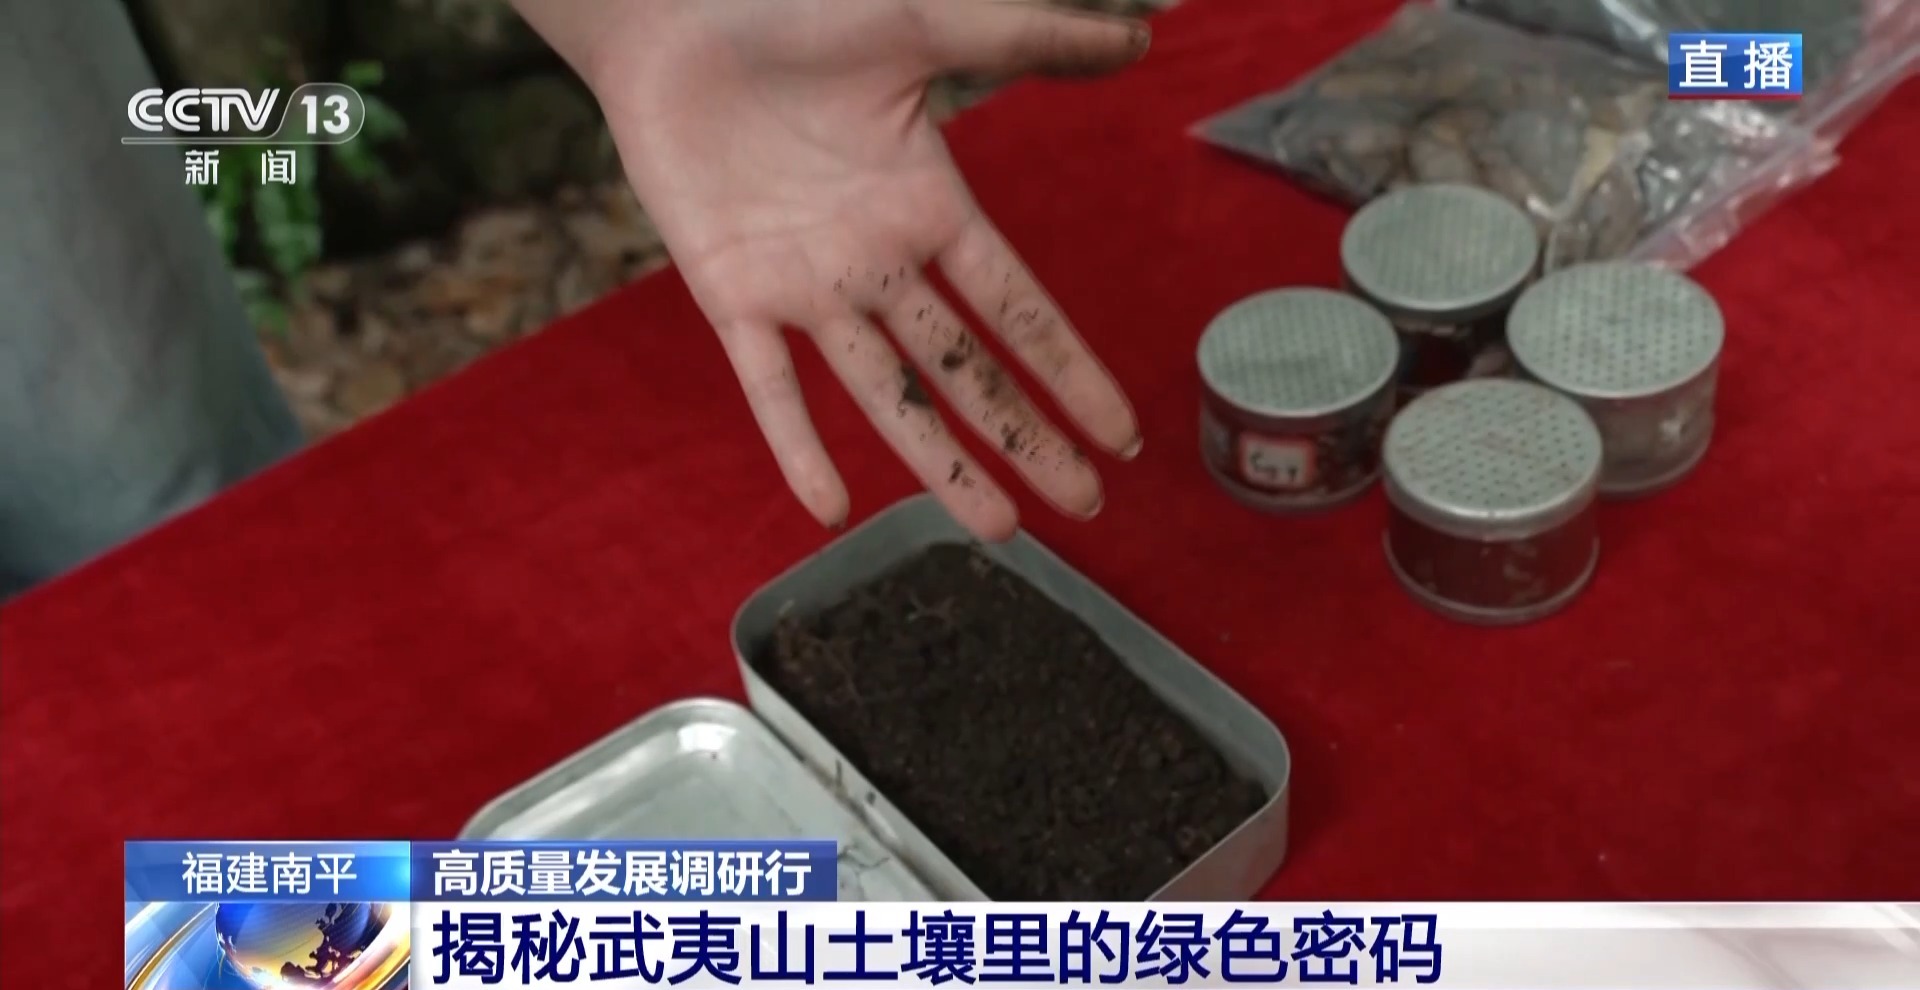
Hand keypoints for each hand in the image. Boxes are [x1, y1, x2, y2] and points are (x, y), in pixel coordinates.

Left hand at [522, 0, 1148, 540]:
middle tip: (1083, 504)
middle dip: (1026, 437)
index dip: (1070, 369)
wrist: (672, 17)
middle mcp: (879, 264)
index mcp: (930, 207)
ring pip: (887, 392)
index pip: (1017, 306)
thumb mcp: (921, 21)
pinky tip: (829, 509)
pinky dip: (794, 444)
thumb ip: (1022, 37)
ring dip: (939, 459)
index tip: (1121, 433)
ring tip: (998, 527)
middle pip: (966, 368)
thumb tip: (1138, 39)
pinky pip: (769, 385)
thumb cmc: (795, 11)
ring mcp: (808, 288)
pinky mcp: (731, 295)